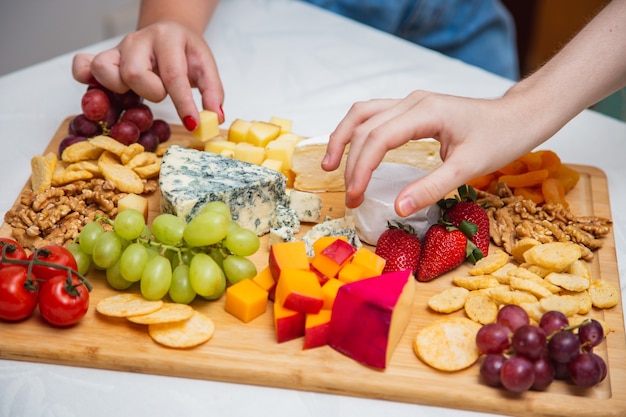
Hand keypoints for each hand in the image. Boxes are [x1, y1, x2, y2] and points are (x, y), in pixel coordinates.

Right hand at [72, 21, 224, 125]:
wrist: (168, 31)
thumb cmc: (185, 52)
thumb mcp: (205, 67)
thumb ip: (212, 93)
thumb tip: (214, 119)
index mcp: (168, 39)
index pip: (174, 75)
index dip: (183, 103)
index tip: (192, 124)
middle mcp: (139, 40)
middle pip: (133, 73)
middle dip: (150, 92)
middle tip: (160, 94)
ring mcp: (117, 48)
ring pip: (103, 69)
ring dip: (120, 90)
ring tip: (135, 93)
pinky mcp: (103, 58)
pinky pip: (82, 66)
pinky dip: (87, 82)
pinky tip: (105, 93)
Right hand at [321, 90, 540, 215]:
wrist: (520, 116)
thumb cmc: (501, 138)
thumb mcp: (469, 167)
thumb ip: (432, 188)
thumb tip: (398, 208)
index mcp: (424, 112)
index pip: (377, 138)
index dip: (360, 169)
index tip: (354, 196)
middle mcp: (412, 102)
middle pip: (364, 126)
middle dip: (350, 162)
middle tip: (350, 196)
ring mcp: (411, 103)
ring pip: (363, 114)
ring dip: (343, 139)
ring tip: (329, 166)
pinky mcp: (413, 110)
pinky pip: (374, 116)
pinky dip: (358, 133)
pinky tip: (352, 151)